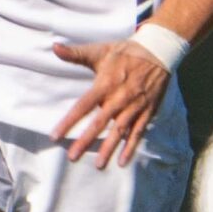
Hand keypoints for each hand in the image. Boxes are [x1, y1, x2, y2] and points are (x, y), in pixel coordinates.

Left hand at [50, 40, 170, 167]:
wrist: (158, 52)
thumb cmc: (124, 53)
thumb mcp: (100, 51)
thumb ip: (76, 53)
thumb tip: (54, 47)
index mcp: (105, 83)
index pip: (83, 105)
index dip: (69, 121)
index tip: (55, 135)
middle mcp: (119, 97)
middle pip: (100, 122)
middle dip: (86, 140)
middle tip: (72, 157)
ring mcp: (134, 106)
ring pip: (119, 131)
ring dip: (109, 148)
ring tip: (98, 165)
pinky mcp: (146, 111)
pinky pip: (138, 132)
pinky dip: (131, 147)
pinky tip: (122, 162)